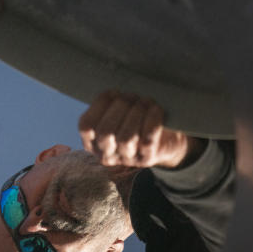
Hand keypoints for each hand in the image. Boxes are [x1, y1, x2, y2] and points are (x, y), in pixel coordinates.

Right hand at [78, 91, 195, 168]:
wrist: (166, 136)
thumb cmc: (137, 116)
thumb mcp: (118, 109)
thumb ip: (109, 102)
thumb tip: (112, 93)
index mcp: (92, 140)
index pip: (86, 126)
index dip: (99, 106)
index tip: (114, 92)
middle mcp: (106, 153)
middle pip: (105, 133)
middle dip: (119, 108)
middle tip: (132, 96)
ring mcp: (126, 159)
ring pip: (126, 140)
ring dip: (136, 114)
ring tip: (145, 101)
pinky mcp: (146, 159)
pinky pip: (147, 142)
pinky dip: (152, 121)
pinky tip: (155, 109)